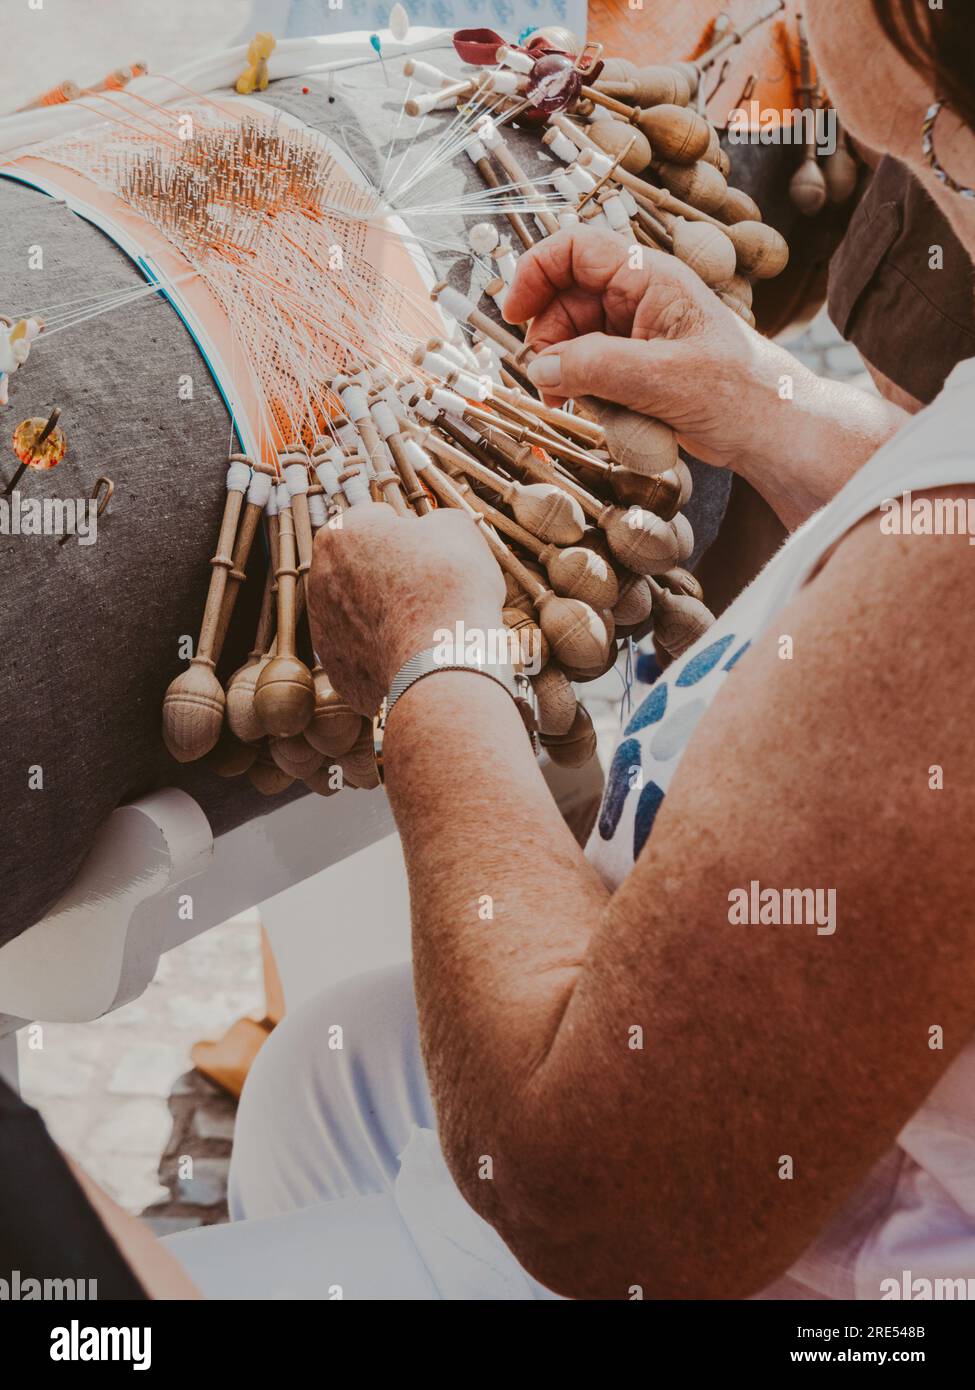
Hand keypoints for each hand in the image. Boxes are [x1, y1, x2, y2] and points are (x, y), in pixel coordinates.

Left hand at [308, 504, 505, 715]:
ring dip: (386, 613)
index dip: (413, 534)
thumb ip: (434, 522)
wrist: (444, 664)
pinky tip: (414, 656)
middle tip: (430, 590)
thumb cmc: (450, 587)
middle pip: (364, 567)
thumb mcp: (456, 529)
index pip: (380, 520)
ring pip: (360, 611)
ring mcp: (323, 627)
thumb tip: (433, 532)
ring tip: (425, 627)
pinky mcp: (336, 668)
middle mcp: (320, 577)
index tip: (435, 555)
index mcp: (342, 532)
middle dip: (391, 574)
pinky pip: (365, 652)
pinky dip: (386, 651)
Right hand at [503, 225, 799, 471]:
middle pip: (565, 299)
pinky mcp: (634, 367)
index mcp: (649, 279)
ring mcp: (635, 333)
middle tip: (545, 382)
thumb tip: (540, 367)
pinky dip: (581, 389)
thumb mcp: (662, 379)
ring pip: (572, 338)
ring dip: (561, 370)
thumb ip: (596, 369)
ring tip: (566, 404)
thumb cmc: (738, 392)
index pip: (575, 249)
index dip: (536, 272)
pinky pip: (589, 369)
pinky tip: (594, 412)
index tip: (513, 313)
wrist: (771, 429)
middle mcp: (638, 298)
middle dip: (546, 338)